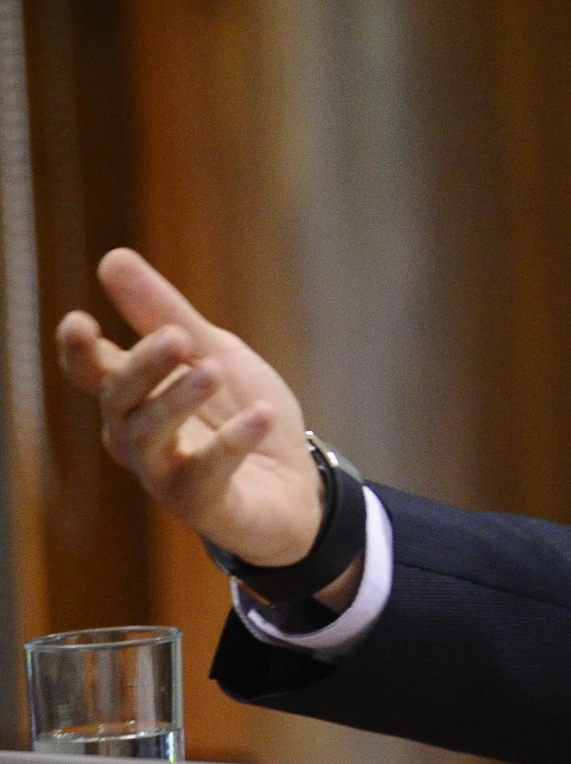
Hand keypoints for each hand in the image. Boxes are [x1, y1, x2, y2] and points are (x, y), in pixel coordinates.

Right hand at [56, 249, 337, 586]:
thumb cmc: (242, 415)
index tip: (79, 321)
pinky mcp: (205, 505)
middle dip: (143, 367)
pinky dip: (232, 442)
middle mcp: (139, 440)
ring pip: (148, 438)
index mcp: (137, 399)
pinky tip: (260, 415)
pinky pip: (206, 476)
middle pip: (119, 401)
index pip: (92, 373)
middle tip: (177, 336)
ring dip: (179, 400)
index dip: (78, 351)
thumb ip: (164, 313)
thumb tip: (111, 258)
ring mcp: (167, 476)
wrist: (297, 486)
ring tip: (213, 371)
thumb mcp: (215, 353)